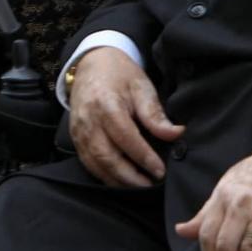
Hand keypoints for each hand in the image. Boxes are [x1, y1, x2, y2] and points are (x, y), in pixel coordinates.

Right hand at [68, 46, 185, 187]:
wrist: (92, 63)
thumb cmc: (120, 75)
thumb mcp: (141, 87)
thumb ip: (155, 114)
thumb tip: (175, 134)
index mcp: (106, 105)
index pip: (125, 138)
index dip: (143, 157)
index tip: (160, 170)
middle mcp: (89, 121)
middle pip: (107, 156)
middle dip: (130, 176)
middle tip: (150, 185)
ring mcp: (79, 131)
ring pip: (96, 164)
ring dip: (117, 180)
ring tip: (139, 187)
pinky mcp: (75, 138)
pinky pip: (88, 163)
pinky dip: (104, 176)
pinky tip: (120, 181)